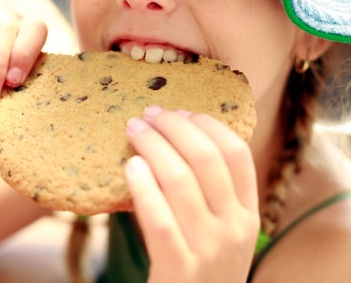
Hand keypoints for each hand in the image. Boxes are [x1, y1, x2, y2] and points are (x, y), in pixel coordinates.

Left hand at [125, 106, 258, 282]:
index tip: (181, 110)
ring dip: (153, 146)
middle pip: (205, 158)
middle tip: (148, 113)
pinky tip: (131, 167)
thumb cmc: (203, 265)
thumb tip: (178, 140)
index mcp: (247, 214)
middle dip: (174, 127)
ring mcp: (209, 249)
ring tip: (133, 129)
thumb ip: (212, 195)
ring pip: (179, 180)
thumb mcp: (222, 231)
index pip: (236, 154)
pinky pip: (158, 218)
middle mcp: (235, 228)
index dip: (207, 124)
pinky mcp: (179, 268)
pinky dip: (143, 187)